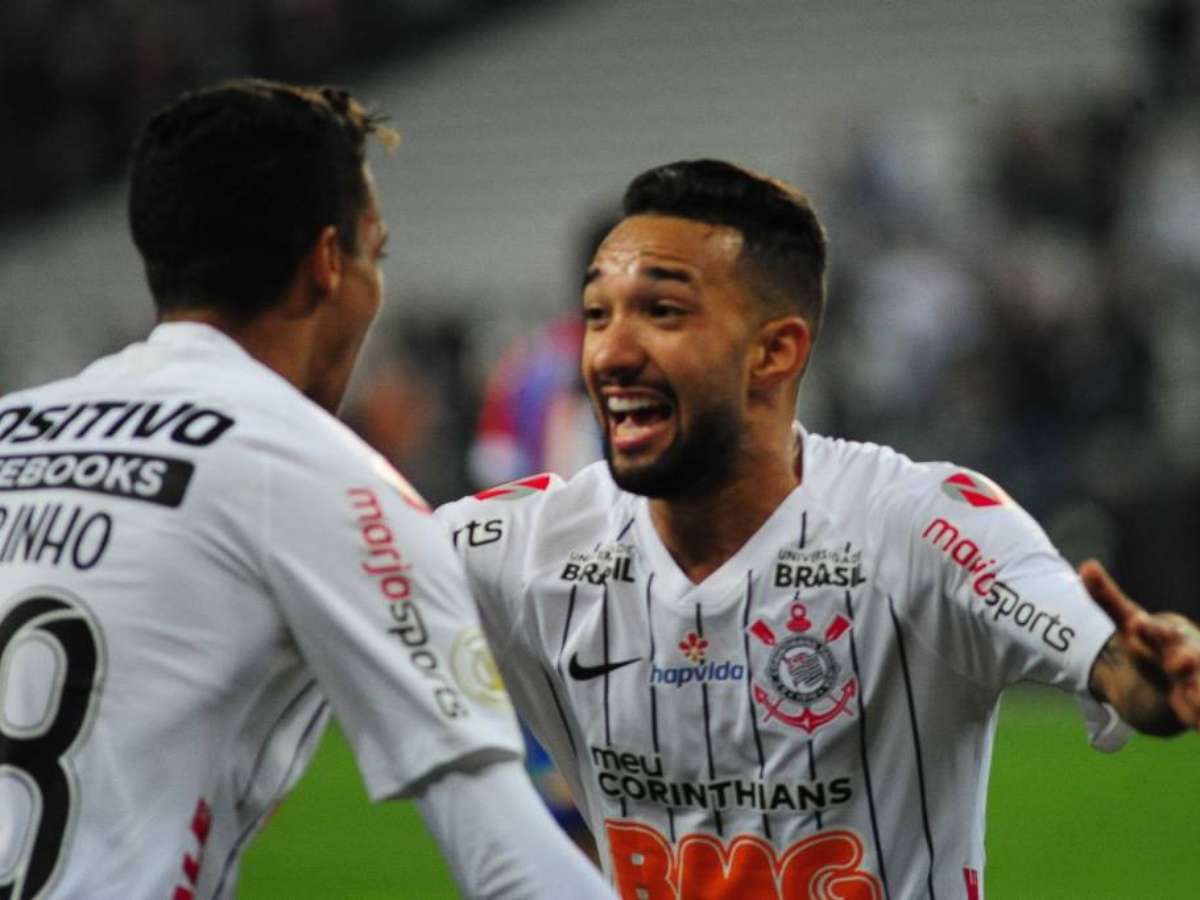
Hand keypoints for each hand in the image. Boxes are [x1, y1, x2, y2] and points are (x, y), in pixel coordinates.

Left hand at [1080, 559, 1199, 730]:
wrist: (1177, 681)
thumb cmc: (1152, 646)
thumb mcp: (1129, 626)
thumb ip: (1108, 599)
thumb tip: (1086, 565)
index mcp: (1169, 635)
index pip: (1162, 630)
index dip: (1152, 629)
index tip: (1137, 624)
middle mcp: (1189, 658)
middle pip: (1190, 658)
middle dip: (1185, 659)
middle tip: (1177, 662)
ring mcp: (1195, 683)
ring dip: (1198, 692)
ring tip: (1190, 694)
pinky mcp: (1197, 710)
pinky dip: (1198, 716)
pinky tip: (1195, 720)